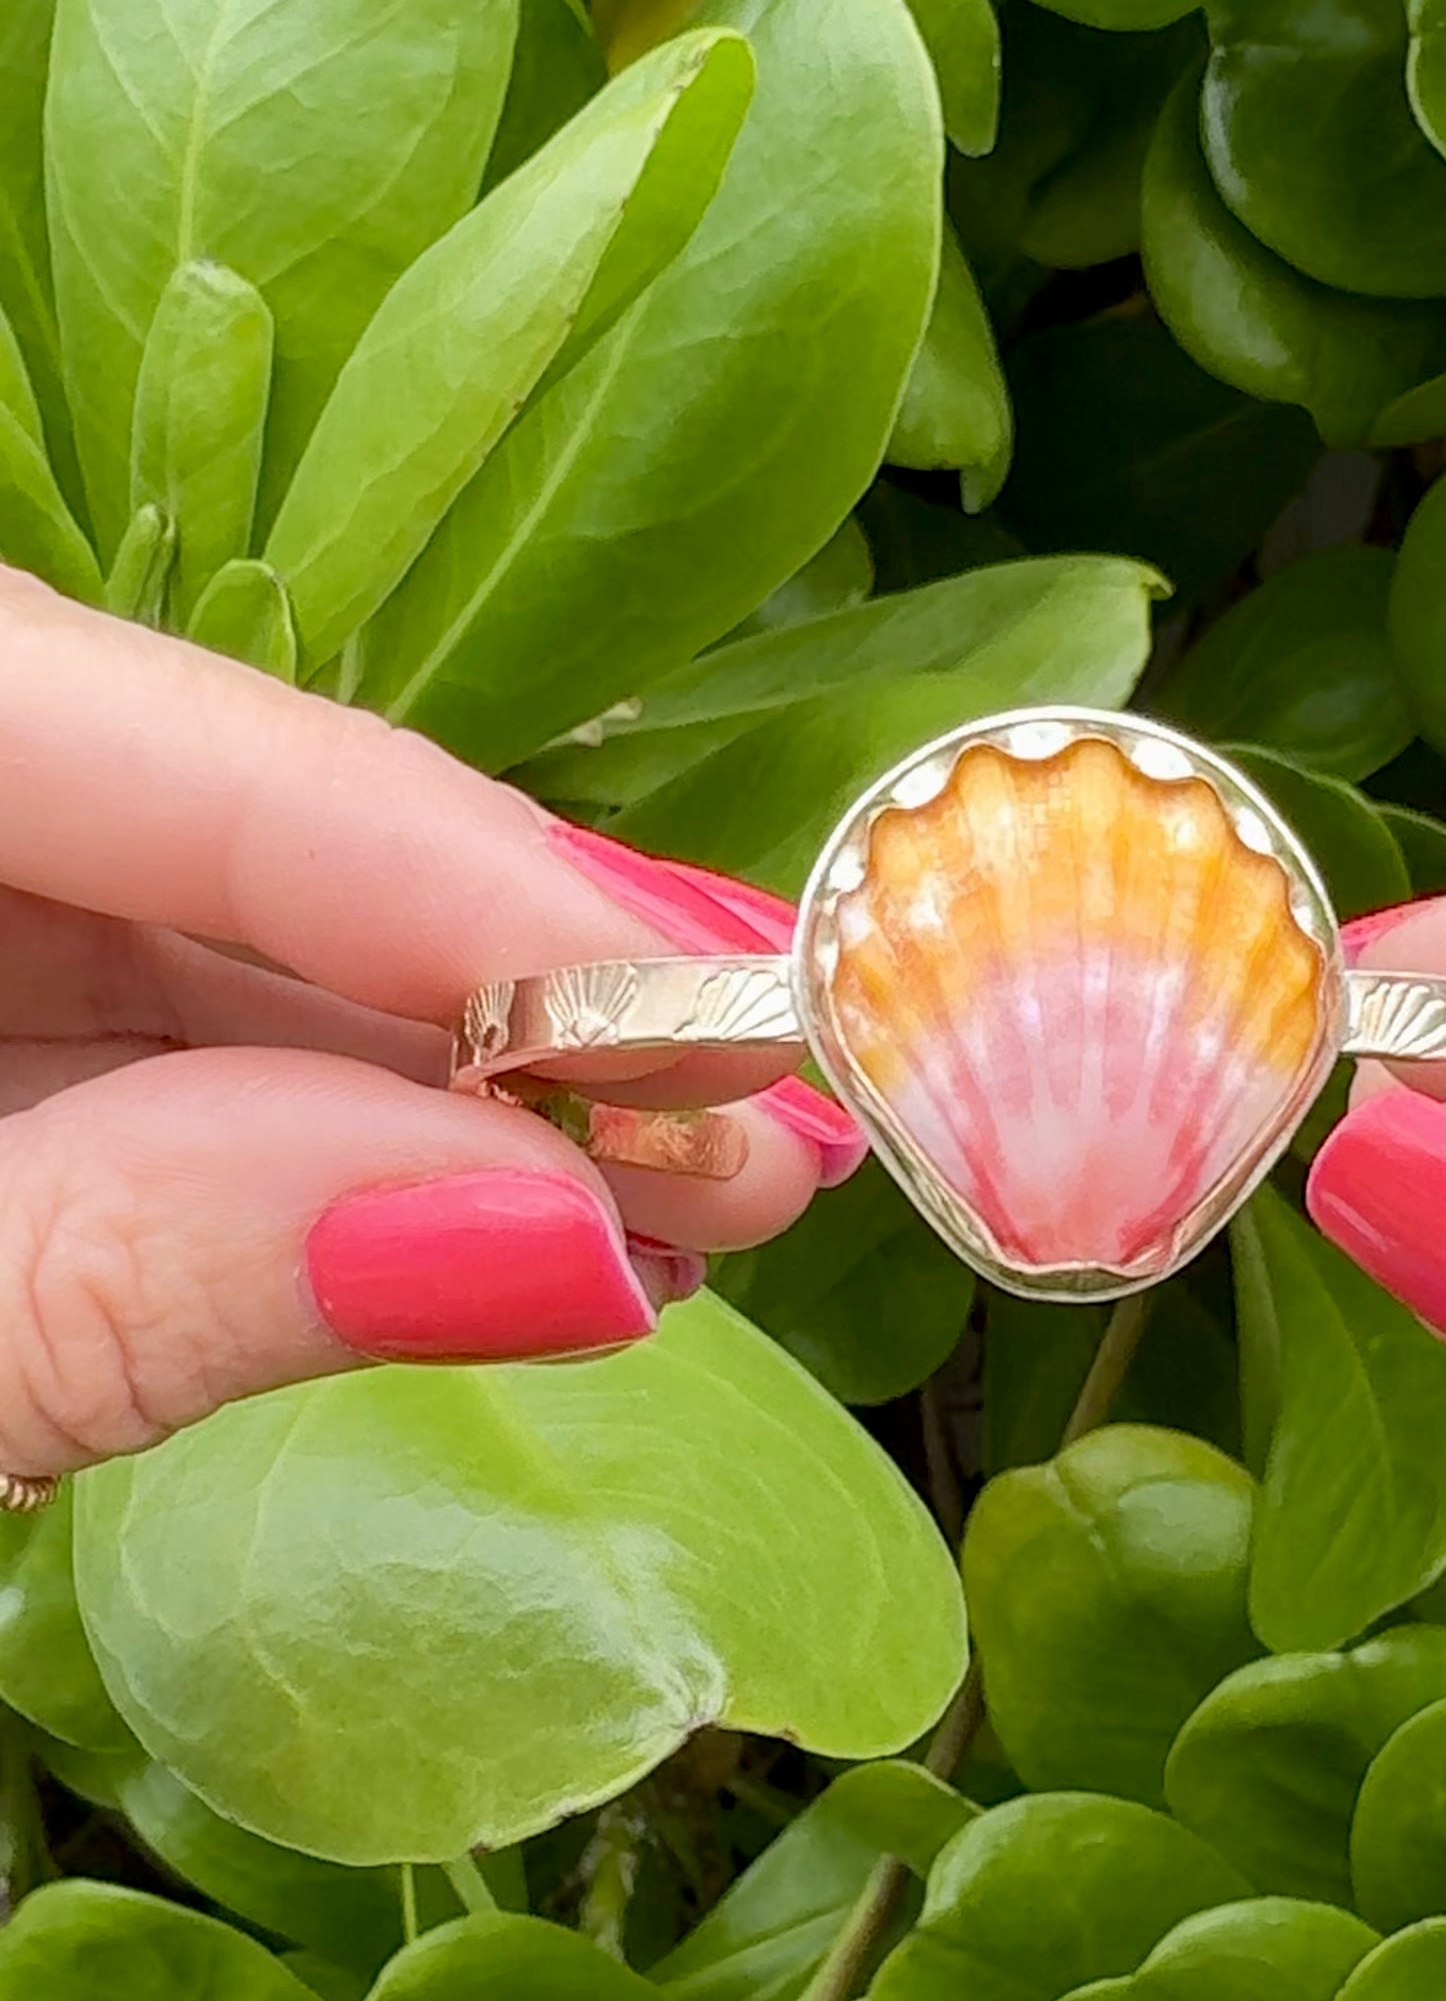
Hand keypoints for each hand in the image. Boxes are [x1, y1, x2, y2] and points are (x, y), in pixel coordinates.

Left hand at [0, 575, 850, 1476]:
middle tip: (765, 1128)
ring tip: (703, 1191)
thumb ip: (125, 1275)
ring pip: (193, 926)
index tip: (703, 1015)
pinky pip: (138, 1031)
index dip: (440, 862)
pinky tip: (532, 1206)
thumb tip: (550, 1231)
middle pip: (202, 804)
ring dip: (457, 1072)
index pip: (129, 725)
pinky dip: (323, 1134)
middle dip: (495, 969)